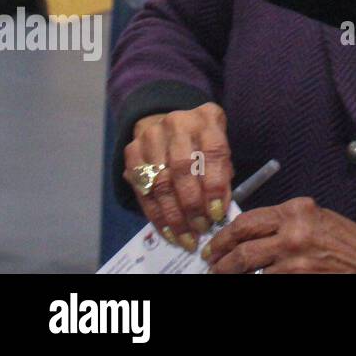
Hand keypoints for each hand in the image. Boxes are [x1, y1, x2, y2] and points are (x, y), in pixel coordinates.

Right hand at [122, 103, 232, 251]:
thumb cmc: (202, 143)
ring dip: (174, 216)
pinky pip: (143, 190)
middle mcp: (177, 123)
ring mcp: (151, 136)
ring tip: (187, 237)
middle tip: (201, 228)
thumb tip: (218, 210)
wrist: (167, 125)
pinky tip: (169, 232)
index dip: (215, 185)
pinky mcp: (132, 152)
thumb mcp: (219, 148)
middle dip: (192, 204)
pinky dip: (157, 216)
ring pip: (160, 183)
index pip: (213, 152)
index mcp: (206, 118)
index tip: (217, 212)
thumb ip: (222, 174)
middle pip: (182, 168)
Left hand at [203, 197, 355, 273]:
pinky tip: (252, 280)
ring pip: (248, 270)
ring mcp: (294, 260)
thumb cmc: (347, 241)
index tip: (215, 245)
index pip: (246, 222)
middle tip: (212, 265)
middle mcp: (293, 231)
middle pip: (241, 247)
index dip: (224, 236)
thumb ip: (285, 220)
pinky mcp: (296, 278)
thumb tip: (250, 232)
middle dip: (220, 260)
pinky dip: (255, 280)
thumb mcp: (315, 218)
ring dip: (232, 275)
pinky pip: (265, 281)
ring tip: (225, 276)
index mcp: (296, 210)